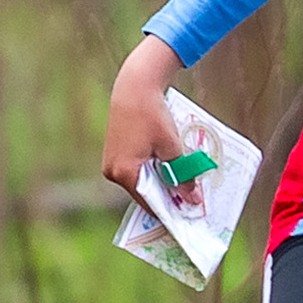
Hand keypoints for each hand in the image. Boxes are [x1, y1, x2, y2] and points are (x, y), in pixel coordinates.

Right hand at [102, 34, 192, 195]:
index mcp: (124, 172)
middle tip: (188, 201)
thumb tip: (192, 199)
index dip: (169, 209)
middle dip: (166, 197)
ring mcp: (110, 163)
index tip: (187, 215)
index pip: (149, 202)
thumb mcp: (172, 147)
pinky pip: (134, 171)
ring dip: (159, 184)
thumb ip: (180, 175)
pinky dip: (150, 172)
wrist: (134, 87)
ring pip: (140, 182)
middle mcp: (112, 172)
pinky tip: (167, 169)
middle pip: (143, 193)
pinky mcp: (114, 154)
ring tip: (181, 185)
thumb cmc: (152, 115)